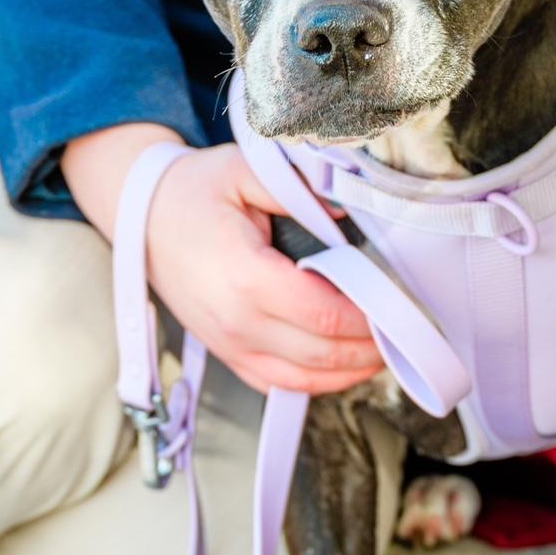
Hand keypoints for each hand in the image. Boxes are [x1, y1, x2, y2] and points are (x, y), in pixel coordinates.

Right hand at [145, 144, 384, 393]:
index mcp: (243, 277)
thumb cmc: (194, 191)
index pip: (323, 314)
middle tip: (413, 327)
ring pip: (305, 379)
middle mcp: (235, 322)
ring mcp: (229, 345)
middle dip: (374, 345)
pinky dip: (320, 382)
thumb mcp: (245, 170)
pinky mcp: (227, 354)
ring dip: (353, 371)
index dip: (370, 317)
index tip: (403, 304)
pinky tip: (349, 365)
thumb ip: (300, 187)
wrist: (141, 215)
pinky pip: (280, 385)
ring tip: (392, 349)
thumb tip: (348, 206)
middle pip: (322, 354)